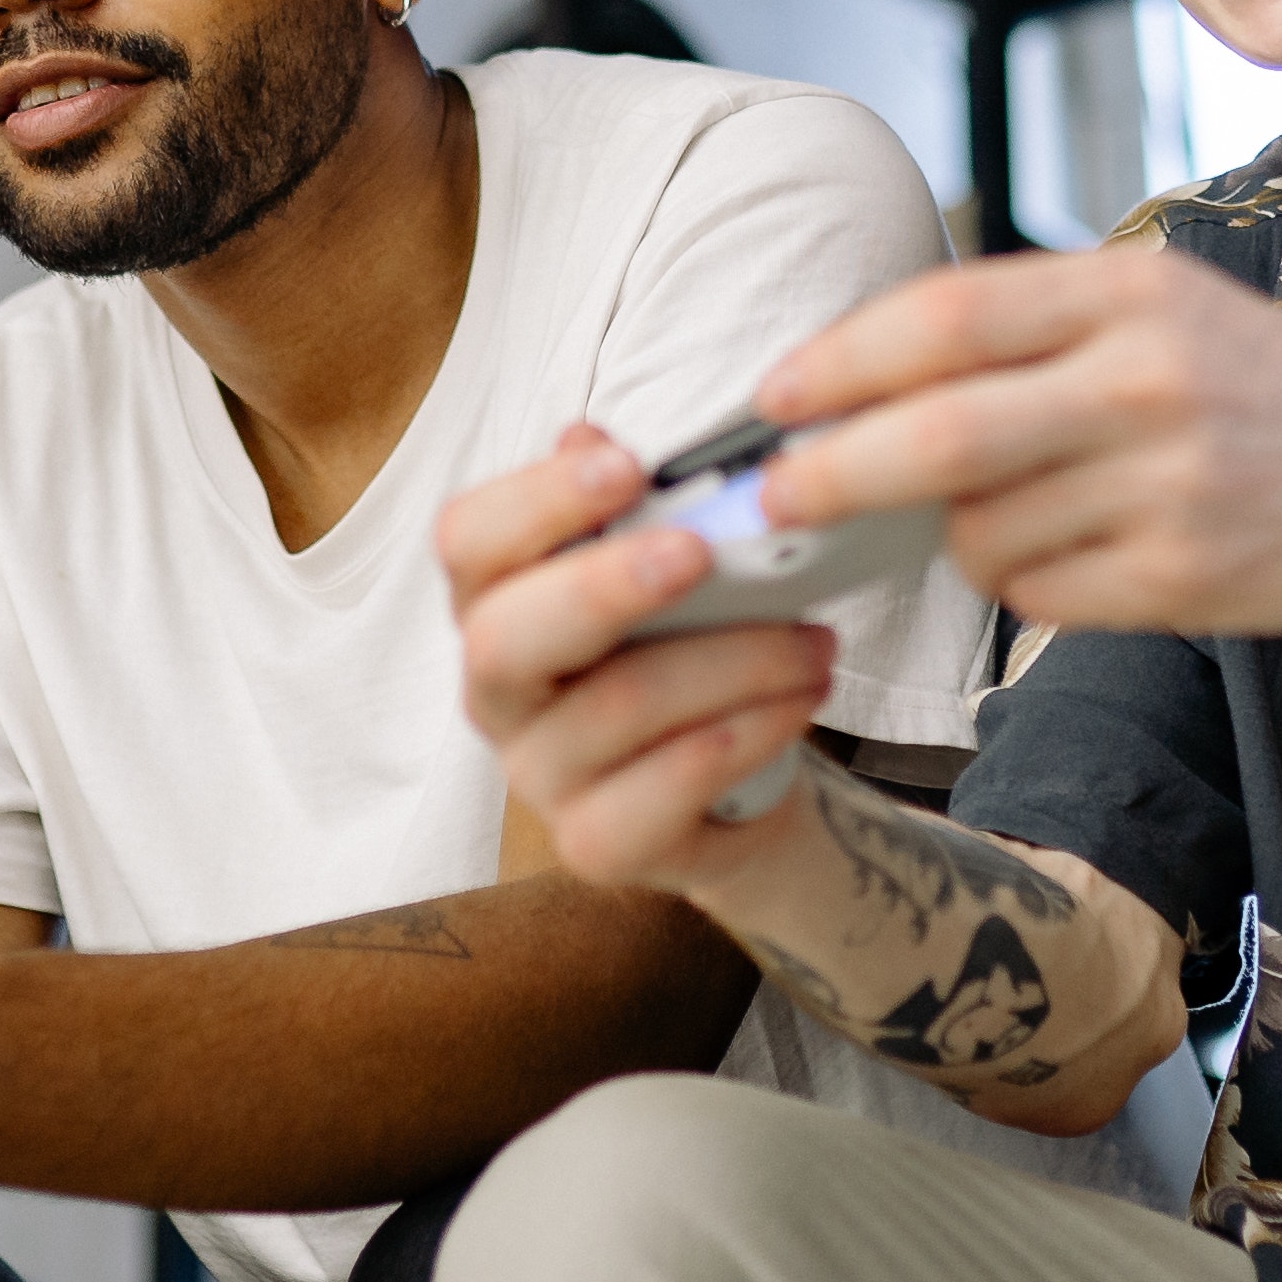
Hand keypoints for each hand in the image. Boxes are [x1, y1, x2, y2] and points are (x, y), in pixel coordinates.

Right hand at [438, 428, 850, 891]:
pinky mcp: (596, 845)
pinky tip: (797, 702)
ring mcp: (539, 776)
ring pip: (616, 708)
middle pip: (503, 637)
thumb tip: (586, 437)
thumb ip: (635, 509)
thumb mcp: (674, 573)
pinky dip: (744, 733)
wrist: (744, 781)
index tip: (628, 465)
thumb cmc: (692, 653)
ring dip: (733, 660)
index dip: (536, 499)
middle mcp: (499, 692)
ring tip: (814, 641)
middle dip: (608, 585)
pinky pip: (662, 791)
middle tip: (704, 552)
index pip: (468, 540)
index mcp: (499, 602)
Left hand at [748, 244, 1281, 634]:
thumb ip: (1019, 322)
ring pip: (981, 532)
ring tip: (998, 514)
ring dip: (953, 536)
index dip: (842, 360)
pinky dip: (1018, 582)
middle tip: (772, 500)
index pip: (947, 317)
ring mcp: (1171, 485)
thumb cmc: (1241, 378)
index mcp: (1127, 292)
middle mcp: (1148, 381)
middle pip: (940, 434)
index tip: (775, 397)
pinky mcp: (1185, 577)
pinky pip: (1038, 595)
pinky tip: (1066, 553)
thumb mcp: (1148, 303)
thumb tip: (844, 372)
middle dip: (832, 472)